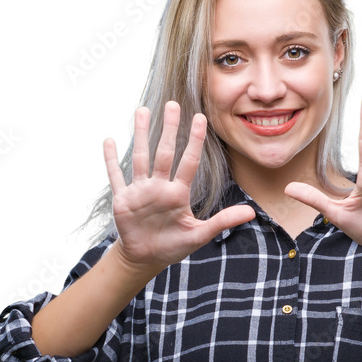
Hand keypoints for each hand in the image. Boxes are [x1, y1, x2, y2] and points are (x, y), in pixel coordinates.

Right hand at [103, 100, 255, 269]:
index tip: (200, 118)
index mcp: (178, 194)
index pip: (188, 162)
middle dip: (168, 129)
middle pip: (164, 153)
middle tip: (172, 104)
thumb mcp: (199, 235)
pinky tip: (108, 140)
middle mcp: (159, 187)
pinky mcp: (123, 200)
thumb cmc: (173, 245)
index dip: (194, 141)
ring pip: (140, 157)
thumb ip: (223, 222)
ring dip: (141, 134)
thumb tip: (252, 212)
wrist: (146, 258)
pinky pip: (116, 176)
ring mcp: (140, 191)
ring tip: (142, 110)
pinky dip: (111, 160)